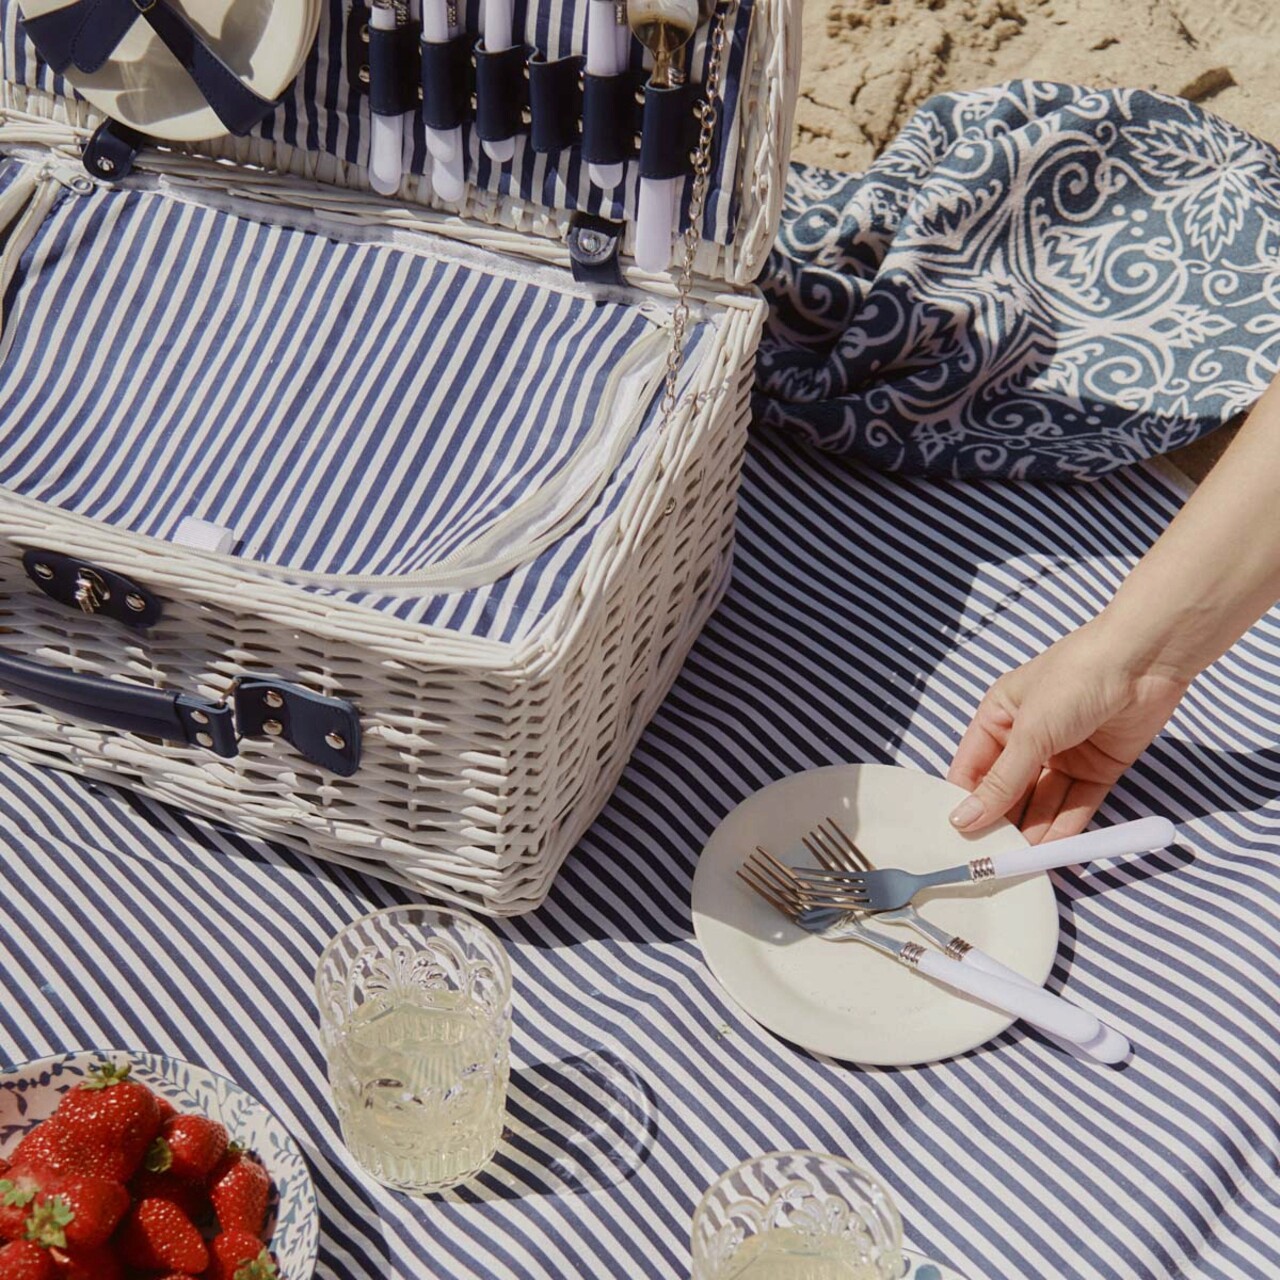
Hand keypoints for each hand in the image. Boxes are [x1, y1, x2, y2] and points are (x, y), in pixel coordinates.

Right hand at [946, 619, 1189, 841]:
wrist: (1145, 662)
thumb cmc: (1075, 678)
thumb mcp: (1030, 731)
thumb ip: (1001, 781)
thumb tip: (964, 819)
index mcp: (1000, 717)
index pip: (973, 769)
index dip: (966, 802)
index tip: (959, 839)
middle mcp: (1028, 738)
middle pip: (1009, 790)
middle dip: (1001, 822)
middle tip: (991, 859)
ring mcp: (1064, 755)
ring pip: (1042, 802)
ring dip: (1034, 831)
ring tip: (1022, 863)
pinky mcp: (1098, 769)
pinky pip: (1076, 804)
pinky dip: (1066, 827)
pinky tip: (1053, 852)